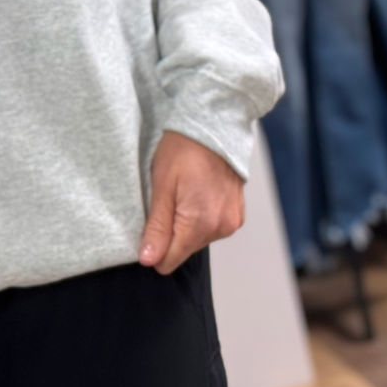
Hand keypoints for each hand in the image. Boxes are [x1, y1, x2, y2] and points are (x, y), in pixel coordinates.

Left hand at [139, 130, 244, 274]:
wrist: (212, 126)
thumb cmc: (182, 151)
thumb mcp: (161, 186)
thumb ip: (157, 226)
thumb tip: (149, 260)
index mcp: (200, 224)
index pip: (169, 260)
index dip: (154, 246)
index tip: (150, 221)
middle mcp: (221, 228)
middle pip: (184, 250)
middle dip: (171, 231)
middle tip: (167, 199)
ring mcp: (232, 222)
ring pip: (197, 239)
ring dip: (186, 223)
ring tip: (182, 193)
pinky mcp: (237, 215)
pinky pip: (211, 228)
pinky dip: (200, 217)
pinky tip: (195, 194)